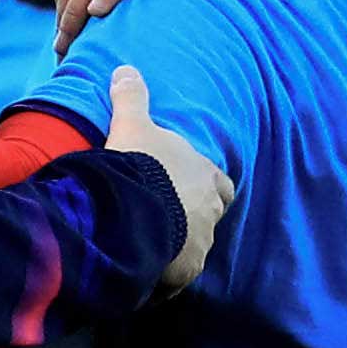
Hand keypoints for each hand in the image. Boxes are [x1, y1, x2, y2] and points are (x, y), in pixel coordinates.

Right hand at [101, 64, 232, 293]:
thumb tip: (125, 67)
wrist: (131, 208)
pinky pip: (173, 279)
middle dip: (192, 222)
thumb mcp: (133, 125)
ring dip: (174, 250)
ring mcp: (199, 244)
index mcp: (207, 177)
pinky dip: (160, 279)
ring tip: (147, 251)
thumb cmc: (140, 165)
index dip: (206, 187)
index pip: (221, 184)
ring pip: (192, 250)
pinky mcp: (182, 272)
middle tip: (164, 222)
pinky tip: (140, 276)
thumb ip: (131, 98)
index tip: (185, 191)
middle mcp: (211, 212)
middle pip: (210, 219)